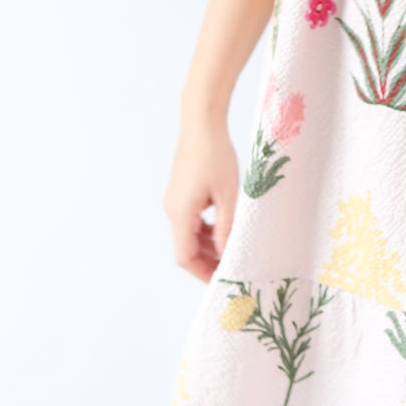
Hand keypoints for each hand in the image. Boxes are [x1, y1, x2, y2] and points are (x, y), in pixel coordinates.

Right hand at [163, 111, 239, 281]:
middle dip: (207, 262)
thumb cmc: (215, 155)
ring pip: (189, 235)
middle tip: (232, 269)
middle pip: (186, 248)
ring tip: (232, 251)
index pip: (184, 257)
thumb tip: (226, 253)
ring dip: (208, 246)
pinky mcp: (181, 193)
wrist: (201, 124)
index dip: (202, 273)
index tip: (221, 282)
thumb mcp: (227, 194)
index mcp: (181, 213)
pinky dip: (205, 230)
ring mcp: (175, 202)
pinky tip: (224, 228)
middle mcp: (173, 210)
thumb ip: (225, 226)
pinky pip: (191, 221)